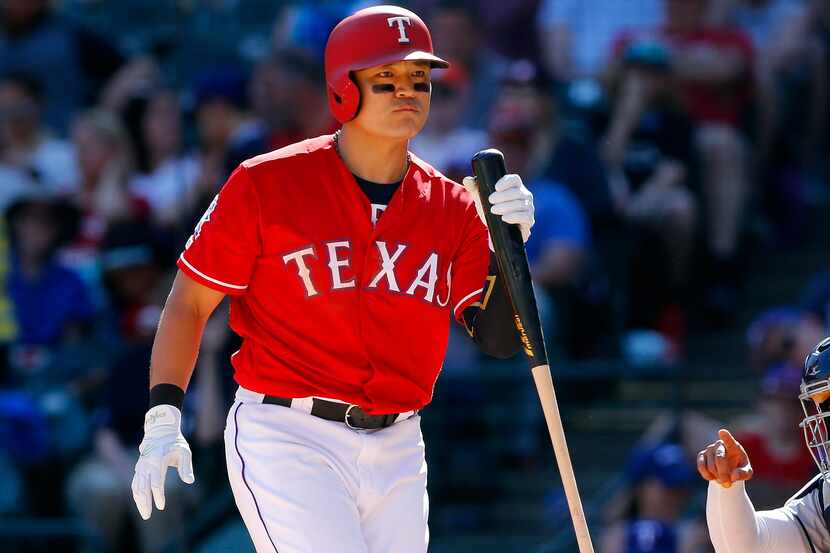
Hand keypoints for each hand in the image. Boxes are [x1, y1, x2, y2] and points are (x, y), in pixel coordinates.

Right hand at [131, 405, 194, 519]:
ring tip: (144, 513)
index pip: (156, 482)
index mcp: (157, 460)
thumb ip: (186, 467)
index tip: (161, 507)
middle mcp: (146, 464)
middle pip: (142, 487)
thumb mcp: (185, 451)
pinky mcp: (139, 468)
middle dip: (144, 502)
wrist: (160, 430)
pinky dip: (137, 494)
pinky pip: (135, 483)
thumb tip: (190, 481)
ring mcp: (140, 466)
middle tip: (147, 516)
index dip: (158, 495)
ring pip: (136, 486)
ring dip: (139, 500)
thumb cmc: (175, 442)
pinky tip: (141, 503)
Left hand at [462, 174, 533, 246]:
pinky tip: (505, 218)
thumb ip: (474, 187)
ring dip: (507, 207)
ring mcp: (528, 207)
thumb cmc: (489, 208)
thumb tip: (467, 179)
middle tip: (490, 200)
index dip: (507, 182)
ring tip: (493, 210)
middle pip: (518, 192)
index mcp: (515, 187)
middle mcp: (524, 195)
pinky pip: (526, 217)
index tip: (496, 187)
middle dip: (503, 196)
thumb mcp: (481, 198)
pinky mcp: (529, 220)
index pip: (515, 179)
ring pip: (521, 204)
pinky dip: (515, 217)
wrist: (494, 228)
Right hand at [697, 429, 752, 487]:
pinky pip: (701, 467)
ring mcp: (709, 449)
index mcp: (733, 446)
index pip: (729, 441)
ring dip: (718, 477)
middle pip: (719, 458)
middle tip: (727, 484)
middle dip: (723, 473)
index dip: (726, 437)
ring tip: (724, 480)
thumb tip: (732, 476)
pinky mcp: (701, 455)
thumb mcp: (747, 473)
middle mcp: (720, 444)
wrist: (728, 472)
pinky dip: (707, 476)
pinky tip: (713, 478)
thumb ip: (742, 474)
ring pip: (711, 466)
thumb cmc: (740, 469)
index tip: (722, 432)